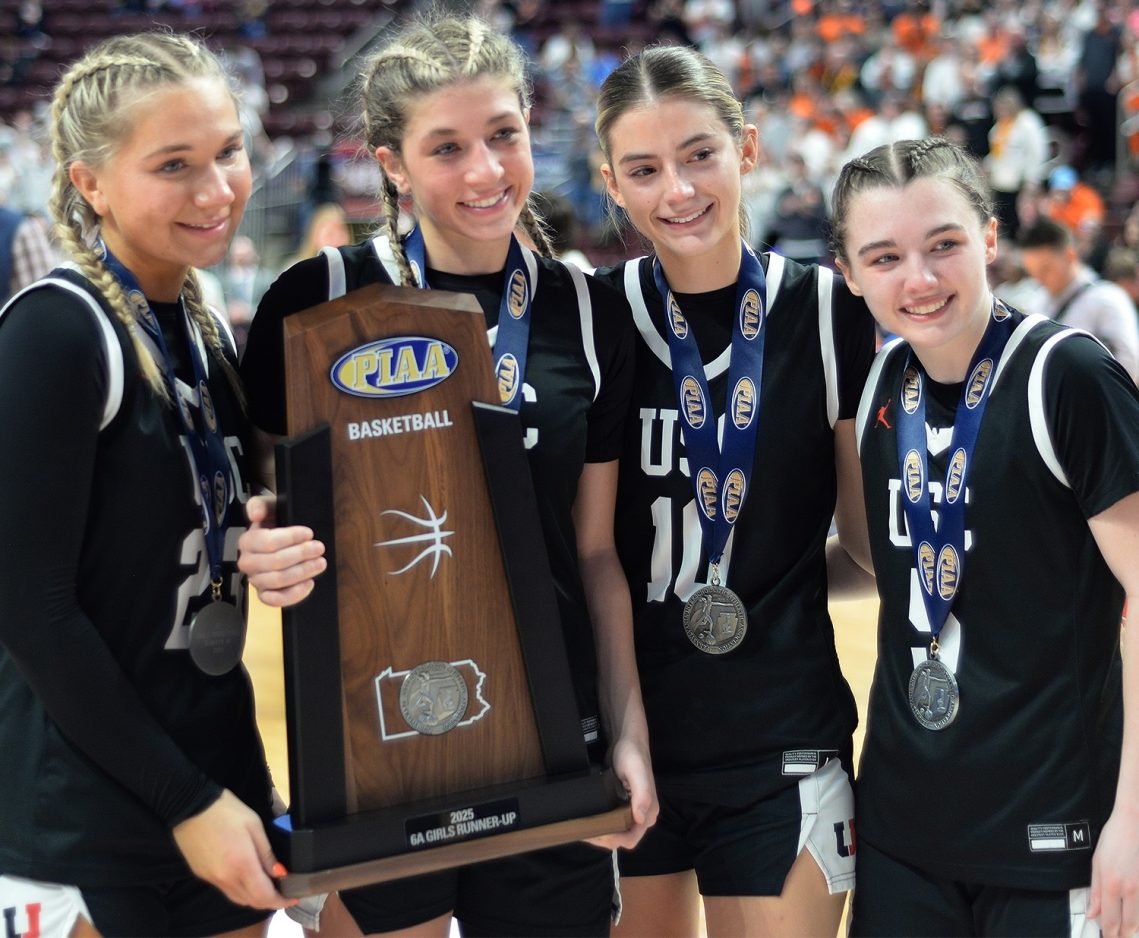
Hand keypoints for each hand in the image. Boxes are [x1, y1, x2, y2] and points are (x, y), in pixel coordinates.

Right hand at [172, 789, 295, 910]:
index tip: (293, 898)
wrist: (190, 807)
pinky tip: (247, 879)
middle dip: (271, 901)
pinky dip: (240, 891)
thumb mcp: (254, 825)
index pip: (265, 896)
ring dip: (255, 898)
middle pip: (252, 902)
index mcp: (242, 864)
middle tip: (284, 892)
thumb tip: (280, 873)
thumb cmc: (226, 811)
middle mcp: (226, 878)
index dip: (281, 901)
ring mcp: (212, 879)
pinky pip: (226, 891)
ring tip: (268, 887)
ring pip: (239, 899)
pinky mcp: (203, 876)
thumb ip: (267, 853)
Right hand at [238, 495, 326, 607]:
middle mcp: (247, 562)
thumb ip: (260, 504)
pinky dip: (294, 594)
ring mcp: (255, 579)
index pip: (267, 542)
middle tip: (319, 548)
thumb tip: (255, 514)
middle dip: (301, 555)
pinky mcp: (265, 594)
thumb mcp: (268, 506)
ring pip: (277, 581)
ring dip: (302, 572)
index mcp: (247, 541)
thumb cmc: (274, 520)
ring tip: (320, 563)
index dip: (290, 538)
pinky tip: (309, 583)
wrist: (276, 534)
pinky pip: (275, 600)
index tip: (309, 533)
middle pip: (275, 563)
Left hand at [587, 735, 657, 850]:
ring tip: (581, 829)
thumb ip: (643, 795)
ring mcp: (631, 812)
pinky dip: (600, 826)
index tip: (595, 834)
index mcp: (648, 812)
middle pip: (621, 838)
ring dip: (599, 835)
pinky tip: (587, 822)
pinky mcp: (622, 806)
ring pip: (615, 833)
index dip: (613, 840)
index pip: (630, 838)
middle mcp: (641, 815)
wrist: (626, 741)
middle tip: (583, 832)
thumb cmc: (633, 755)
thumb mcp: (637, 772)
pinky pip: (612, 823)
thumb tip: (641, 818)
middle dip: (603, 839)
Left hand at [1089, 803, 1138, 937]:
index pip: (1110, 920)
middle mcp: (1130, 889)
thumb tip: (1092, 915)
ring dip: (1133, 927)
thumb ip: (1095, 892)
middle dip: (1123, 936)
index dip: (1109, 935)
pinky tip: (1134, 915)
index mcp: (1111, 884)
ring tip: (1126, 932)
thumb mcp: (1097, 863)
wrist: (1134, 823)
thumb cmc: (1113, 840)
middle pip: (1129, 924)